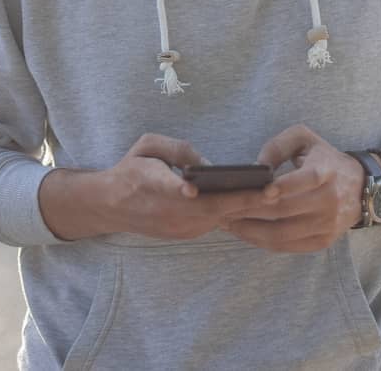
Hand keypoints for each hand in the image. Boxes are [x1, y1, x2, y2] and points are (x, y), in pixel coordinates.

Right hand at [96, 134, 272, 241]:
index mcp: (149, 182)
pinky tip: (253, 203)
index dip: (180, 189)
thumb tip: (208, 165)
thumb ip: (178, 149)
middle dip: (241, 200)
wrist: (109, 205)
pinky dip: (231, 214)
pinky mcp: (182, 235)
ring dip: (242, 209)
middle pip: (206, 208)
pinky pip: (211, 224)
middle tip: (271, 191)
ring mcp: (174, 227)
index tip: (191, 189)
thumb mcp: (147, 145)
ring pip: (215, 219)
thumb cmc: (131, 168)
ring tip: (271, 194)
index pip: (166, 188)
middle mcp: (164, 209)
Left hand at [221, 124, 364, 253]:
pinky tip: (244, 233)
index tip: (261, 190)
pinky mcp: (322, 241)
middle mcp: (329, 200)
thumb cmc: (324, 159)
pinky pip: (287, 246)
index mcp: (327, 170)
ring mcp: (326, 224)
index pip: (308, 179)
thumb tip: (257, 166)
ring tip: (226, 222)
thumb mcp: (305, 138)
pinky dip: (262, 242)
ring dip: (250, 230)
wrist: (361, 187)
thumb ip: (278, 145)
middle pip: (285, 210)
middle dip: (249, 210)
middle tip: (222, 207)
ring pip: (283, 233)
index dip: (285, 186)